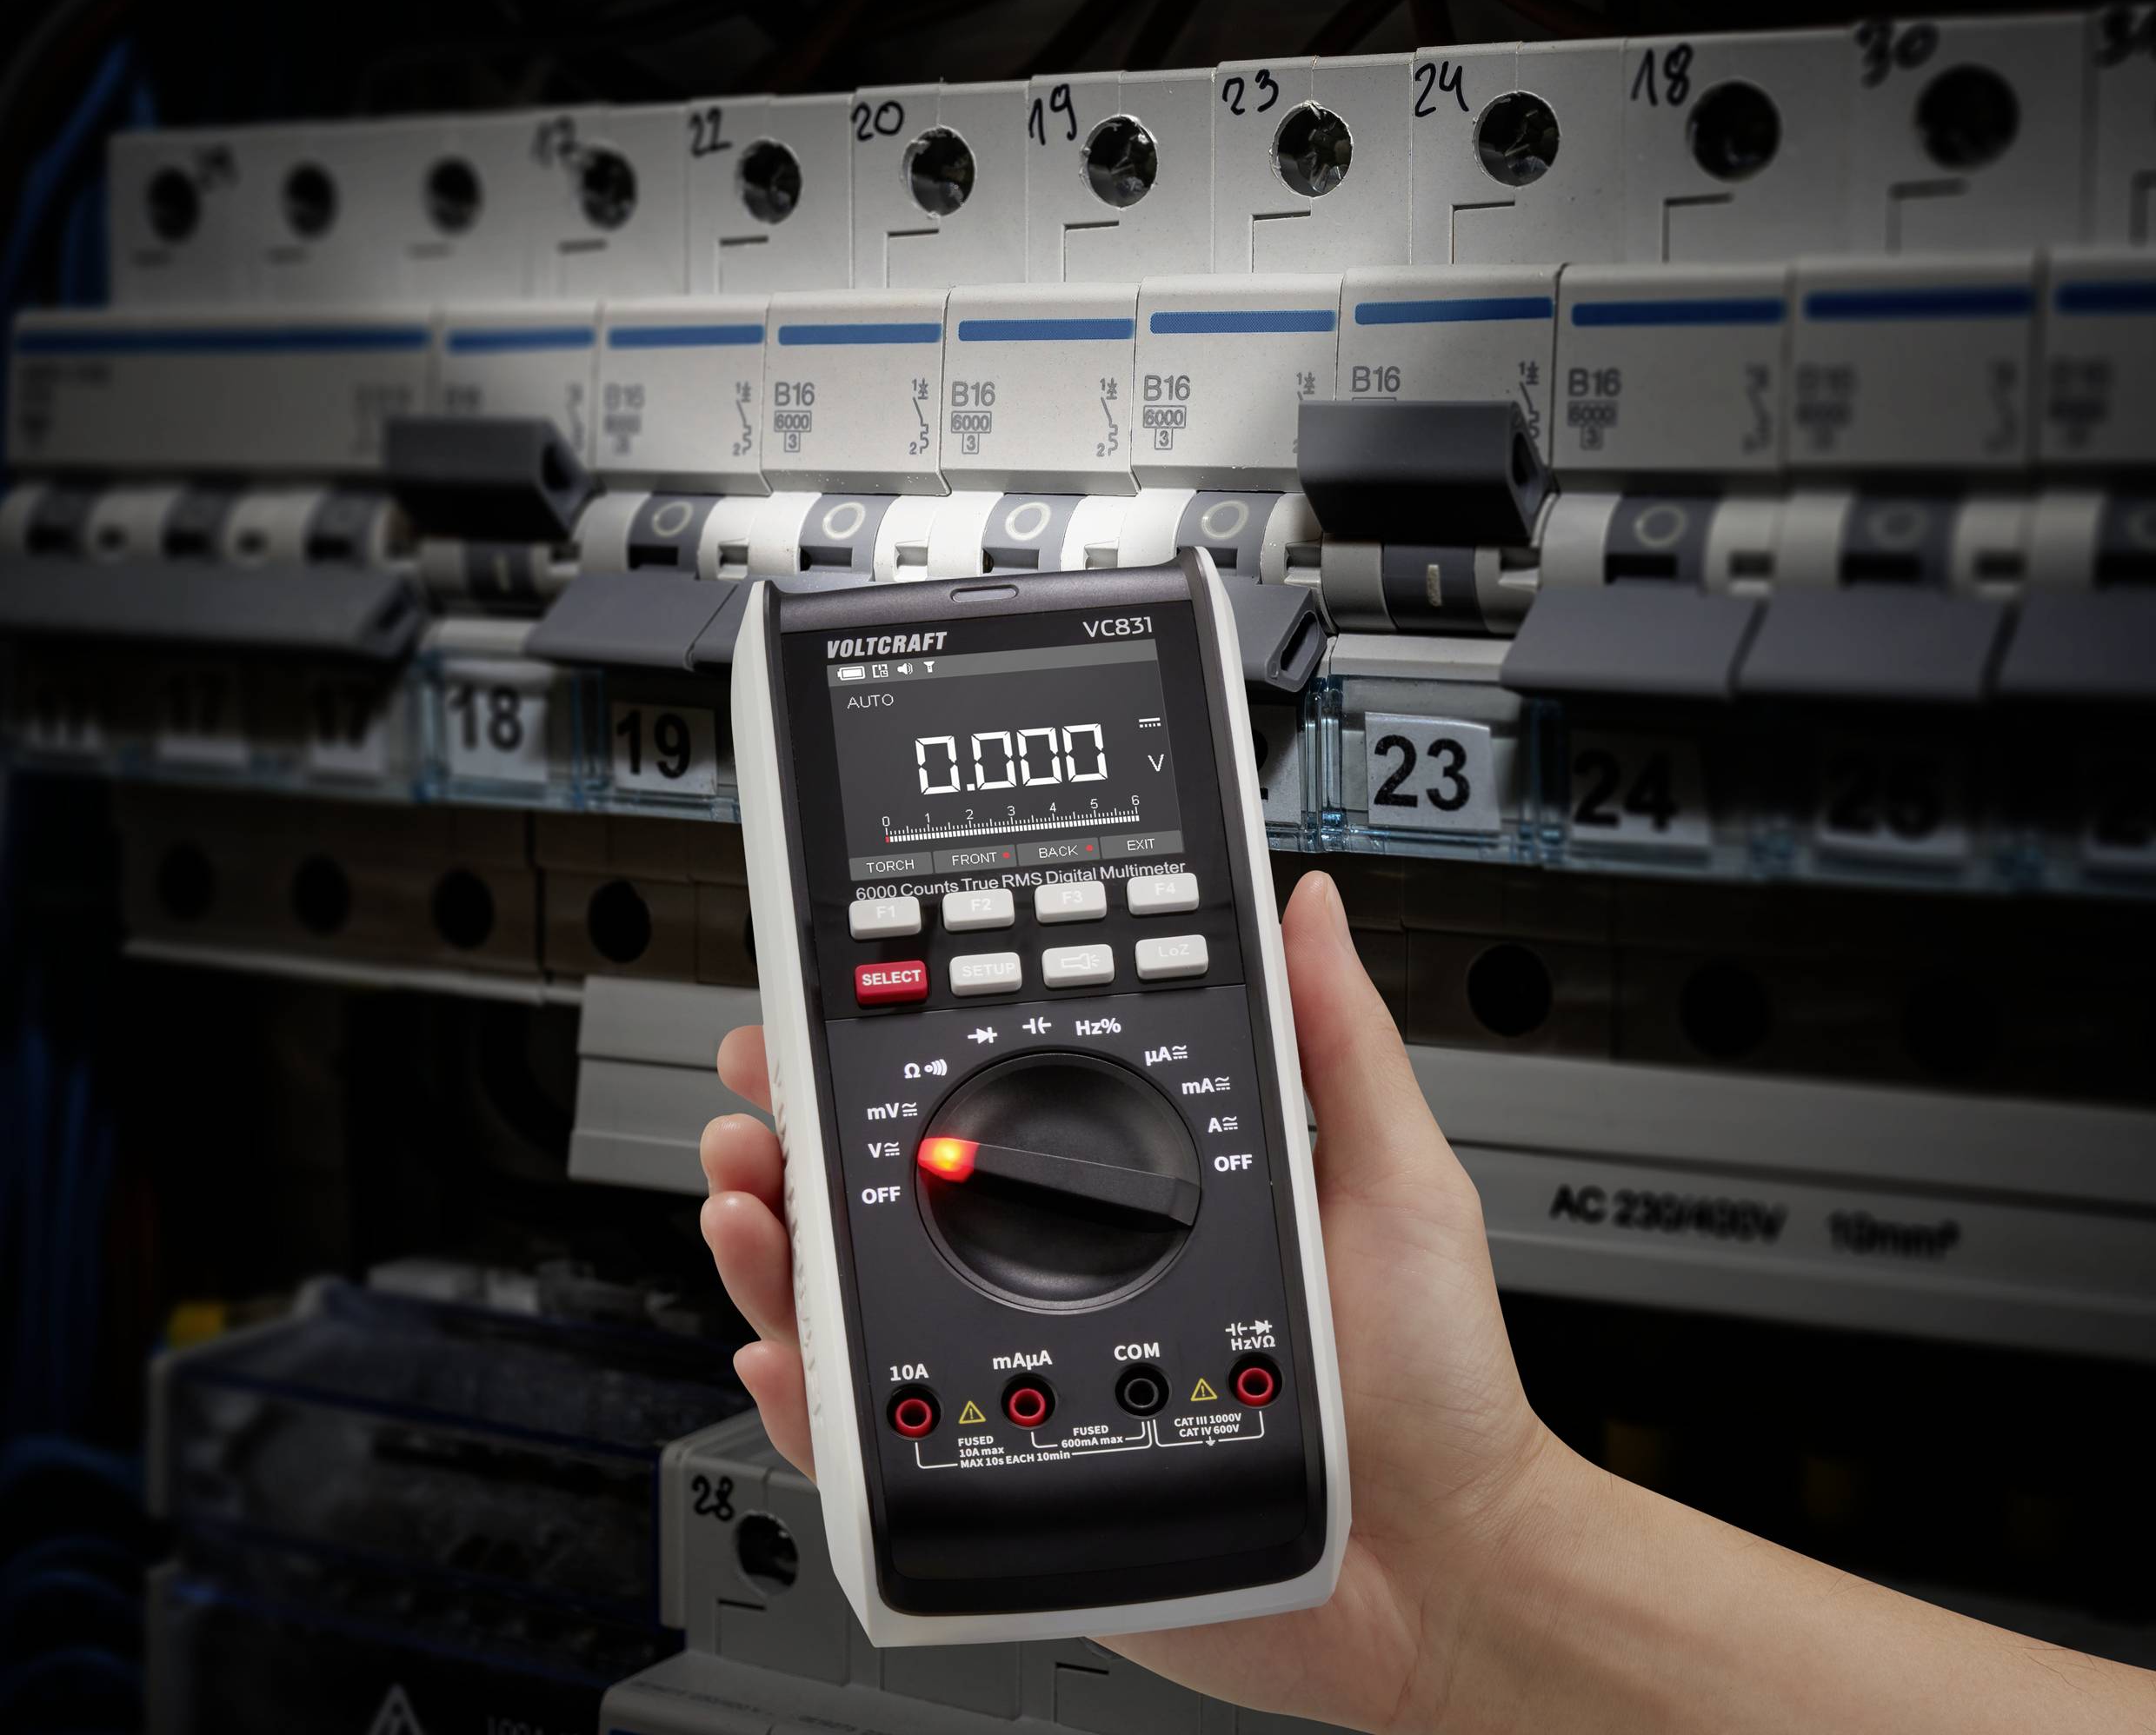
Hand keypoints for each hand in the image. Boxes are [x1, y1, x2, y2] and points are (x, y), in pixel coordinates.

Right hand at [700, 870, 1558, 1731]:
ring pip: (867, 1310)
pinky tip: (787, 1357)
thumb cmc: (1425, 1381)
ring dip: (781, 1252)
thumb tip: (1304, 905)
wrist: (1442, 1568)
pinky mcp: (1016, 1481)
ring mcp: (1031, 1377)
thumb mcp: (1391, 1179)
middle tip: (760, 1101)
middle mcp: (1066, 1279)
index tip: (834, 997)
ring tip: (753, 1206)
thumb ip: (1337, 1041)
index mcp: (1136, 1197)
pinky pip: (882, 1453)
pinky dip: (812, 1408)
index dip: (900, 1048)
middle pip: (899, 1200)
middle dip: (804, 1140)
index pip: (995, 1103)